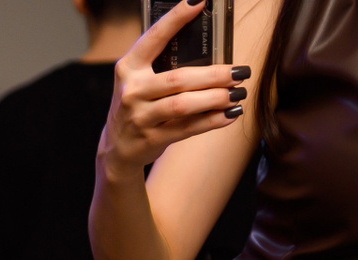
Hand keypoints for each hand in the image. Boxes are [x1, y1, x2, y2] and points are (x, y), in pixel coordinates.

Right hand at [97, 0, 248, 181]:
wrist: (117, 148)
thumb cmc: (138, 105)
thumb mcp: (139, 80)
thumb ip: (163, 64)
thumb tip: (209, 46)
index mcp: (129, 69)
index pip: (154, 39)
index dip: (175, 19)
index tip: (198, 1)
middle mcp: (132, 92)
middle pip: (178, 79)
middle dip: (214, 75)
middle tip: (241, 71)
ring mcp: (140, 117)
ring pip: (183, 105)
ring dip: (215, 98)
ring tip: (238, 93)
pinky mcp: (151, 139)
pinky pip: (187, 129)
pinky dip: (212, 121)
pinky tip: (230, 114)